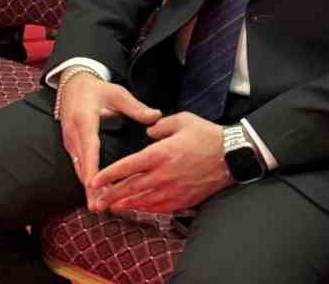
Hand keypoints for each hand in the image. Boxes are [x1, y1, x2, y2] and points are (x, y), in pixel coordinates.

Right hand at [56, 72, 161, 198]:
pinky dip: (85, 178)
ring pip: (77, 166)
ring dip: (86, 186)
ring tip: (96, 205)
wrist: (72, 83)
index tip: (95, 184)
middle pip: (80, 163)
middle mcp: (73, 132)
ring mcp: (69, 139)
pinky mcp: (70, 143)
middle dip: (88, 186)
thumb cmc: (97, 89)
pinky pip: (77, 164)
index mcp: (84, 119)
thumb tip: (156, 116)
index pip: (88, 147)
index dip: (91, 167)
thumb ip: (135, 107)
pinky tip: (93, 192)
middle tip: (97, 206)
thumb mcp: (117, 94)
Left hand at [90, 112, 230, 214]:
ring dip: (126, 204)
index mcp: (159, 154)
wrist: (234, 155)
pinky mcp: (186, 198)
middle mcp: (164, 175)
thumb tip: (148, 132)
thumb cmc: (207, 135)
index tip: (94, 181)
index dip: (108, 175)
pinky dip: (147, 209)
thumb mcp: (180, 120)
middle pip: (131, 188)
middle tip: (96, 201)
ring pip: (145, 200)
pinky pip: (162, 207)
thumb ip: (158, 126)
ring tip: (111, 206)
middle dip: (111, 195)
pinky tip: (138, 208)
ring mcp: (175, 189)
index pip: (127, 167)